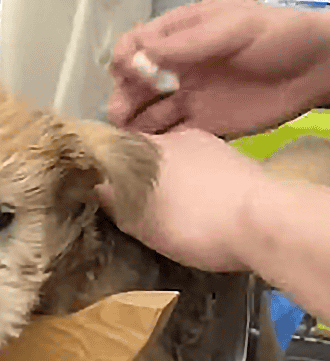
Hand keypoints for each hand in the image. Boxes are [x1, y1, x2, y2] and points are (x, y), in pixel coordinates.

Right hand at [95, 128, 266, 271]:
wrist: (264, 222)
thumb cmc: (195, 222)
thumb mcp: (143, 222)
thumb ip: (115, 202)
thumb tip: (95, 187)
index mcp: (150, 144)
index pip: (116, 146)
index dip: (105, 166)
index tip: (96, 185)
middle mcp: (180, 137)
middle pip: (149, 153)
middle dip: (138, 173)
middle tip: (131, 202)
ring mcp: (213, 147)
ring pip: (179, 162)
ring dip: (170, 180)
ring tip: (165, 207)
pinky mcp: (237, 163)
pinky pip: (204, 172)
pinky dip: (196, 186)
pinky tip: (197, 207)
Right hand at [108, 0, 329, 138]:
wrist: (314, 68)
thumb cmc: (276, 36)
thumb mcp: (231, 28)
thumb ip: (186, 43)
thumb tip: (138, 55)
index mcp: (181, 34)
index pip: (137, 45)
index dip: (125, 59)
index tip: (124, 72)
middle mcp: (178, 67)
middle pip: (136, 83)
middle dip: (123, 97)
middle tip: (117, 115)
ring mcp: (190, 97)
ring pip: (149, 112)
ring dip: (135, 123)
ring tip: (126, 138)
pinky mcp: (204, 125)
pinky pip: (172, 135)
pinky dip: (158, 143)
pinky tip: (149, 151)